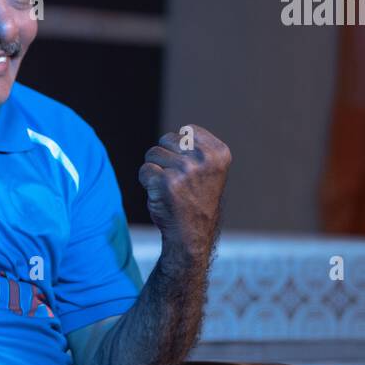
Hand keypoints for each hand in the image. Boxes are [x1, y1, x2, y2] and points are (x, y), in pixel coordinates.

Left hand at [138, 124, 230, 265]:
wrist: (192, 234)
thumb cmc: (197, 199)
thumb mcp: (210, 169)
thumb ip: (198, 147)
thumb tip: (181, 132)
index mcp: (219, 153)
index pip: (187, 129)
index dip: (181, 147)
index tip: (190, 167)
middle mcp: (204, 160)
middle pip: (167, 139)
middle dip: (166, 156)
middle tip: (177, 179)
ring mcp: (185, 170)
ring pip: (153, 153)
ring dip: (155, 169)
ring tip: (169, 187)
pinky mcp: (165, 182)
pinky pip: (144, 170)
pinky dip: (147, 181)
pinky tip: (160, 194)